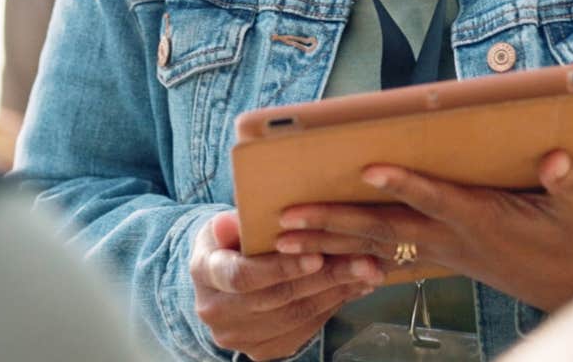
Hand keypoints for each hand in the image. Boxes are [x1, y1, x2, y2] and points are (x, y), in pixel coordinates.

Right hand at [190, 209, 384, 359]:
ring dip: (337, 293)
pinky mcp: (261, 350)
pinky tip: (354, 288)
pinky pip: (303, 330)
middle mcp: (216, 311)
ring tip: (368, 271)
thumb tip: (233, 223)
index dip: (281, 268)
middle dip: (325, 278)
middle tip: (363, 261)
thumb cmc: (231, 240)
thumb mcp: (226, 223)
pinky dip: (332, 307)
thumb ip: (232, 224)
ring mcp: (238, 336)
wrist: (222, 277)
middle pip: (277, 298)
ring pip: (295, 316)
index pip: (242, 276)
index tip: (317, 256)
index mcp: (204, 273)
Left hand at [274, 150, 572, 313]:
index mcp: (481, 219)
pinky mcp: (439, 258)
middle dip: (335, 223)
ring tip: (285, 236)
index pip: (435, 199)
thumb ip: (565, 183)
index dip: (404, 184)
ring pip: (375, 246)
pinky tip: (321, 256)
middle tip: (290, 218)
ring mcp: (441, 251)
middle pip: (384, 229)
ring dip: (329, 241)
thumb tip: (555, 159)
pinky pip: (385, 259)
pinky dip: (351, 256)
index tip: (369, 168)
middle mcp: (452, 238)